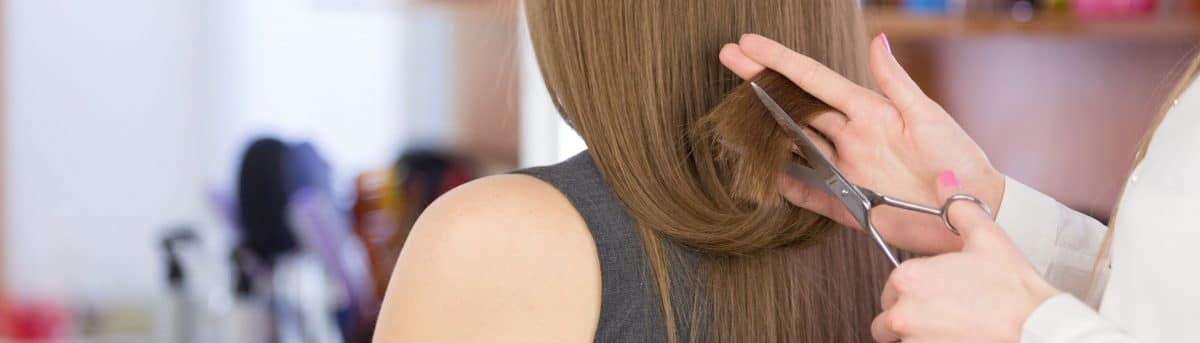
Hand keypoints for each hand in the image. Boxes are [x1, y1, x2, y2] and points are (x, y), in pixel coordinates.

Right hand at [719, 33, 1004, 253]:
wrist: (971, 211)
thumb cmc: (958, 160)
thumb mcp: (928, 117)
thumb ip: (897, 83)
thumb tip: (876, 42)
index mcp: (868, 111)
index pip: (814, 79)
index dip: (780, 61)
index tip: (749, 43)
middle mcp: (850, 137)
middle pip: (795, 107)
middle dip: (760, 82)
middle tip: (728, 58)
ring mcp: (845, 169)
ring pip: (795, 147)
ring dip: (765, 131)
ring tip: (735, 113)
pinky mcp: (846, 204)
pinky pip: (808, 193)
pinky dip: (786, 186)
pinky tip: (764, 175)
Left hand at [870, 172, 1059, 342]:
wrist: (1037, 330)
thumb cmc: (1014, 290)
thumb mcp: (987, 238)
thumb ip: (959, 209)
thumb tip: (945, 181)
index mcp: (909, 279)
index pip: (892, 286)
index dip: (914, 289)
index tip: (937, 291)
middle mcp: (902, 313)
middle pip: (887, 319)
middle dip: (909, 316)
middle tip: (944, 312)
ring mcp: (913, 342)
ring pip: (898, 341)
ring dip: (916, 336)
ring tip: (949, 328)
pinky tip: (954, 339)